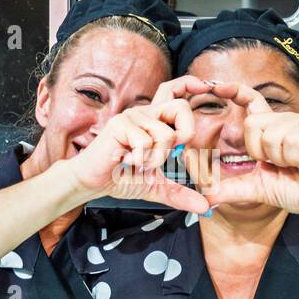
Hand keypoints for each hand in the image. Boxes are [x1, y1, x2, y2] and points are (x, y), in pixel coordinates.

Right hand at [64, 96, 209, 213]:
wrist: (92, 182)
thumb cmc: (121, 177)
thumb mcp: (157, 186)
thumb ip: (180, 194)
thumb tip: (207, 207)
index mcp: (156, 121)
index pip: (178, 95)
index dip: (191, 90)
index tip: (200, 104)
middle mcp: (146, 113)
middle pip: (181, 107)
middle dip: (183, 135)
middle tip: (168, 154)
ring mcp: (132, 117)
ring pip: (165, 135)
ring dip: (154, 159)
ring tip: (137, 163)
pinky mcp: (120, 125)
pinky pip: (145, 142)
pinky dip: (139, 160)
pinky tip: (125, 161)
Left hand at [196, 84, 298, 221]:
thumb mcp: (258, 189)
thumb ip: (232, 189)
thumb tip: (207, 196)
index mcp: (273, 129)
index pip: (251, 102)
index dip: (235, 91)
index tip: (218, 87)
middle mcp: (287, 121)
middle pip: (252, 123)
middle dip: (259, 151)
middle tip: (279, 164)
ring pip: (270, 134)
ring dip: (279, 158)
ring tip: (296, 163)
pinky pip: (290, 140)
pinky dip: (294, 158)